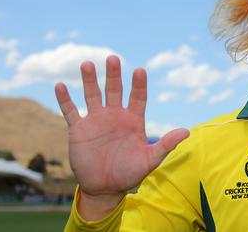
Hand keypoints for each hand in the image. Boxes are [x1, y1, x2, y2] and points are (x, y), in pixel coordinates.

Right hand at [55, 55, 188, 217]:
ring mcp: (96, 121)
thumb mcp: (150, 160)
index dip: (138, 84)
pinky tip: (60, 85)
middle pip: (114, 90)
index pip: (138, 97)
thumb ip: (166, 144)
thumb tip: (187, 132)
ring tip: (87, 64)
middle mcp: (115, 116)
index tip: (140, 71)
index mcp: (133, 120)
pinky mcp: (79, 130)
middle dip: (113, 75)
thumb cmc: (130, 174)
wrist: (105, 188)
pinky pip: (71, 111)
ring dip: (89, 80)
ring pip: (92, 95)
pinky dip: (65, 99)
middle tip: (113, 58)